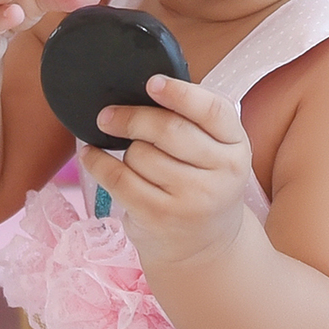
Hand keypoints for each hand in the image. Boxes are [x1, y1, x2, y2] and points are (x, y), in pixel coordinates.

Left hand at [80, 76, 252, 268]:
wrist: (206, 246)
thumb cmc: (203, 184)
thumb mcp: (216, 153)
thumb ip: (194, 121)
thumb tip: (144, 89)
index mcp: (237, 146)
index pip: (212, 111)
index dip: (180, 93)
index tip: (152, 83)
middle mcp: (221, 173)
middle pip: (169, 130)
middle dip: (131, 118)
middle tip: (108, 115)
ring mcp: (192, 199)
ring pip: (140, 154)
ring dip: (124, 150)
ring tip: (128, 156)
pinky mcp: (160, 216)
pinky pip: (118, 179)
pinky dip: (98, 163)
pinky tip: (92, 156)